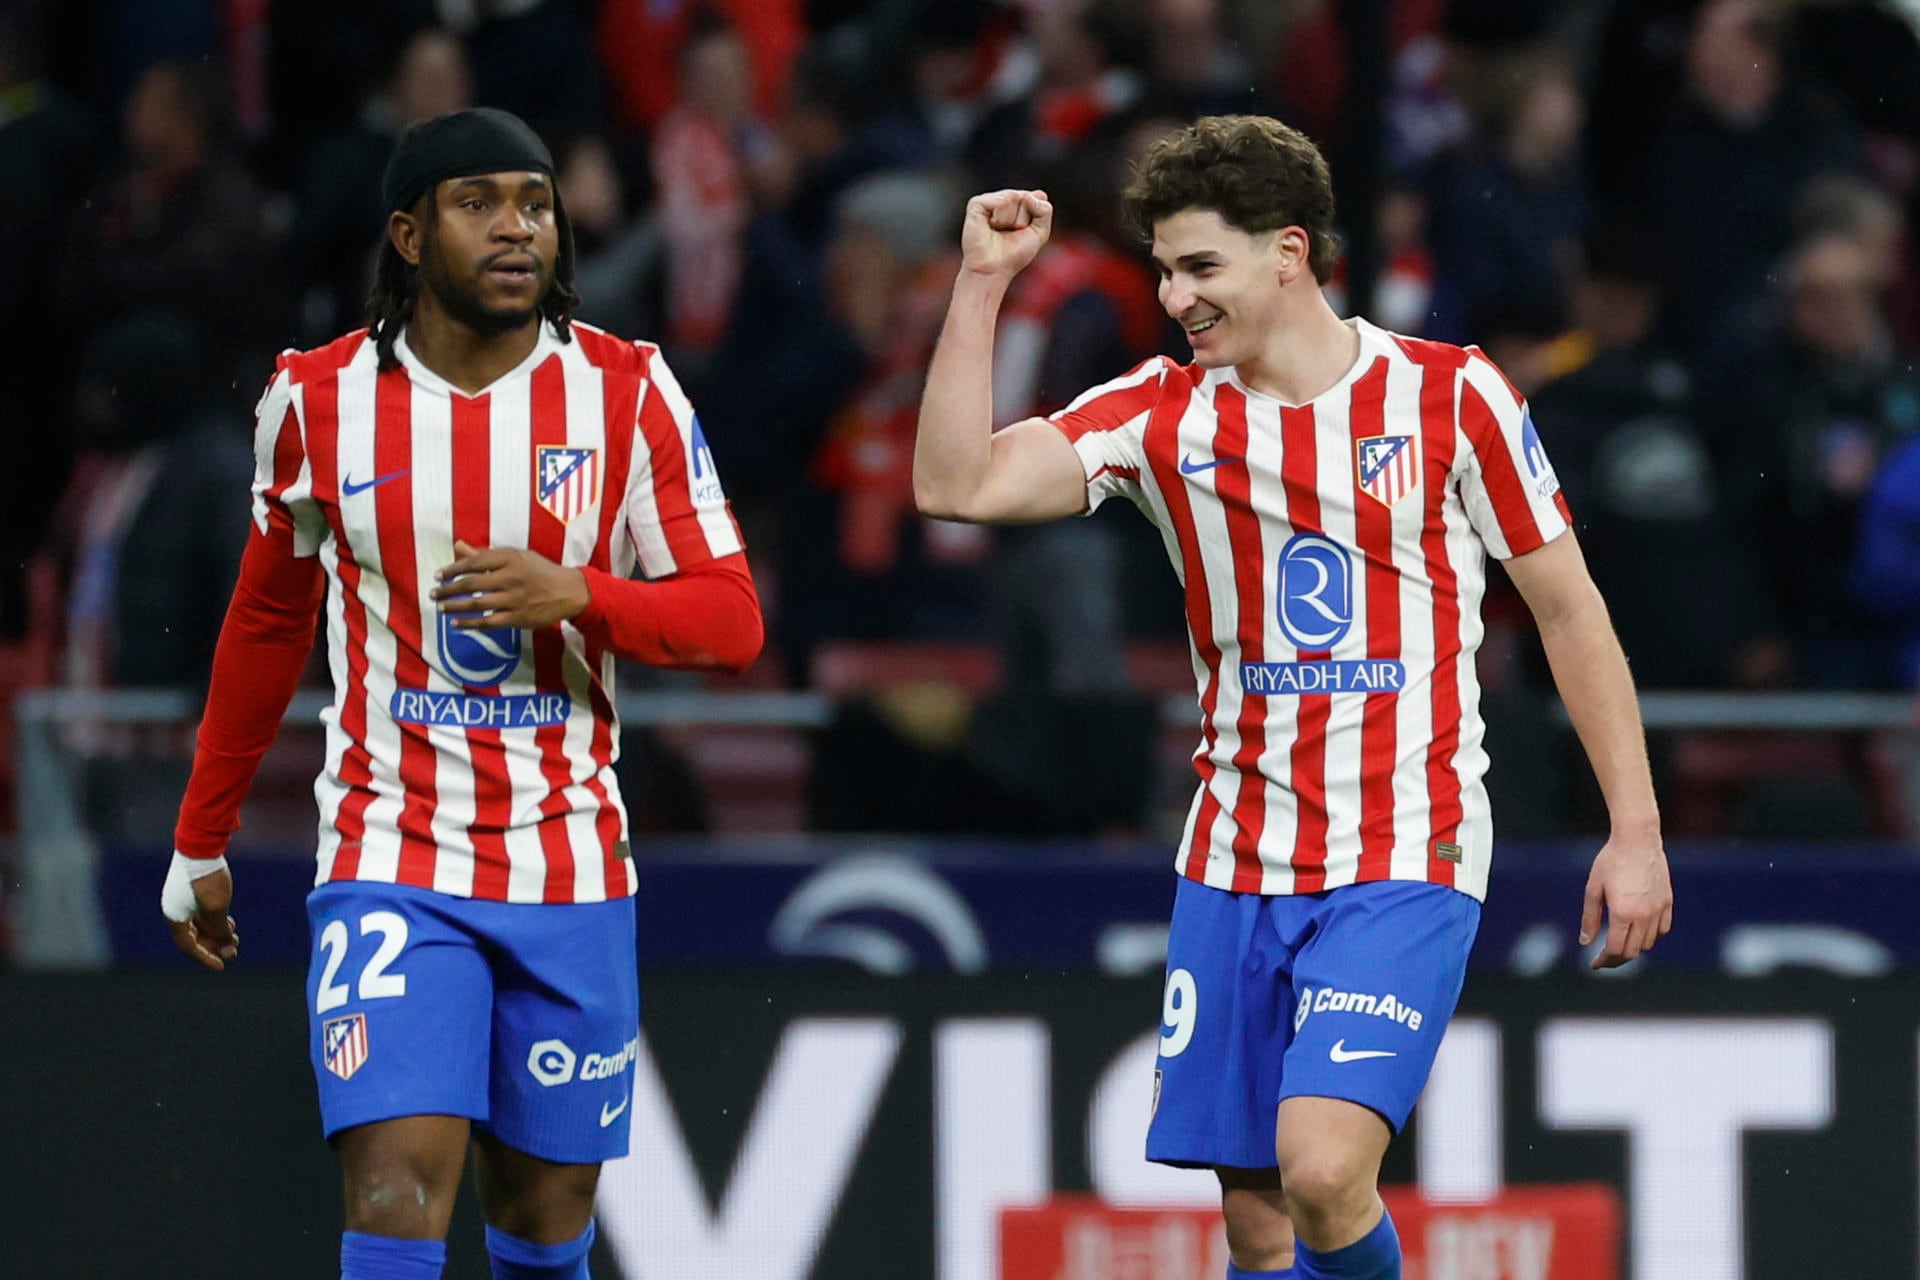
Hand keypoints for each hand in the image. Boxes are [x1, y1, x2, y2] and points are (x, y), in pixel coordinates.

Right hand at [167, 864, 238, 970]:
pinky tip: (229, 921)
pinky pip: (199, 912)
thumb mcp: (218, 907)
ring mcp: (181, 898)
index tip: (223, 966)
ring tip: (235, 936)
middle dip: (214, 945)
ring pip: (198, 924)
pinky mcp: (189, 889)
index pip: (188, 946)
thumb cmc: (207, 877)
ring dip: (216, 933)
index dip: (206, 958)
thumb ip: (221, 930)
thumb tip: (227, 949)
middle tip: (234, 950)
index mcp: (174, 916)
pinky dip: (214, 920)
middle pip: (193, 936)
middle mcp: (174, 909)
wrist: (201, 842)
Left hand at [432, 540, 588, 629]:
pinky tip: (456, 623)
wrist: (569, 592)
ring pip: (477, 603)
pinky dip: (470, 623)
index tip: (438, 575)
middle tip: (433, 593)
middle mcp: (511, 577)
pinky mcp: (518, 618)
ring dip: (454, 606)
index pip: (474, 562)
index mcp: (510, 558)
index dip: (453, 569)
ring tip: (440, 607)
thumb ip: (486, 554)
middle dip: (449, 588)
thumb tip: (458, 546)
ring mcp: (515, 599)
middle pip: (472, 583)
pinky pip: (488, 622)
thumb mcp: (517, 556)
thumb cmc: (541, 571)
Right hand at [960, 189, 1052, 278]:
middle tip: (1010, 233)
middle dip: (1022, 219)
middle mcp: (1005, 198)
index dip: (1035, 216)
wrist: (994, 269)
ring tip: (999, 231)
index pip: (1038, 197)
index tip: (1024, 231)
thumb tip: (1028, 196)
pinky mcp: (977, 204)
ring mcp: (990, 200)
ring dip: (1010, 220)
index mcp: (1020, 203)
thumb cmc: (1014, 254)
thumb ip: (1045, 210)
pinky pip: (999, 200)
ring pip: (1012, 197)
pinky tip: (990, 226)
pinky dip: (999, 216)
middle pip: (1025, 197)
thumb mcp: (1040, 233)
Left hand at [1580, 830, 1673, 968]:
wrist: (1637, 839)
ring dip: (1633, 948)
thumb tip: (1586, 943)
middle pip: (1633, 951)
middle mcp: (1644, 915)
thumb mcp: (1593, 889)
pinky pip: (1662, 929)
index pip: (1615, 949)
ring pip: (1648, 943)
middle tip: (1603, 959)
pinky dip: (1651, 937)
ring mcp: (1659, 909)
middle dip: (1616, 959)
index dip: (1604, 960)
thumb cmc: (1610, 861)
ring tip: (1618, 944)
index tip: (1594, 964)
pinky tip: (1638, 933)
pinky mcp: (1668, 902)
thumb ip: (1589, 918)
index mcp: (1623, 913)